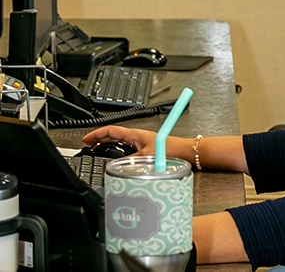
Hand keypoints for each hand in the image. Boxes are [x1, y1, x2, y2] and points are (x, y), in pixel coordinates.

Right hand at [82, 126, 196, 160]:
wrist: (185, 151)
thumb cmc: (172, 148)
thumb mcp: (148, 156)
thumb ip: (133, 161)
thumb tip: (119, 167)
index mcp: (135, 134)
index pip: (111, 130)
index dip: (97, 134)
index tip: (86, 139)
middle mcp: (137, 137)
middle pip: (114, 135)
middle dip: (99, 139)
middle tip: (88, 145)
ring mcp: (141, 142)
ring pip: (119, 141)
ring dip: (107, 144)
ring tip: (97, 150)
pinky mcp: (145, 148)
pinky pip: (126, 148)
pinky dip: (117, 151)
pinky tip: (116, 158)